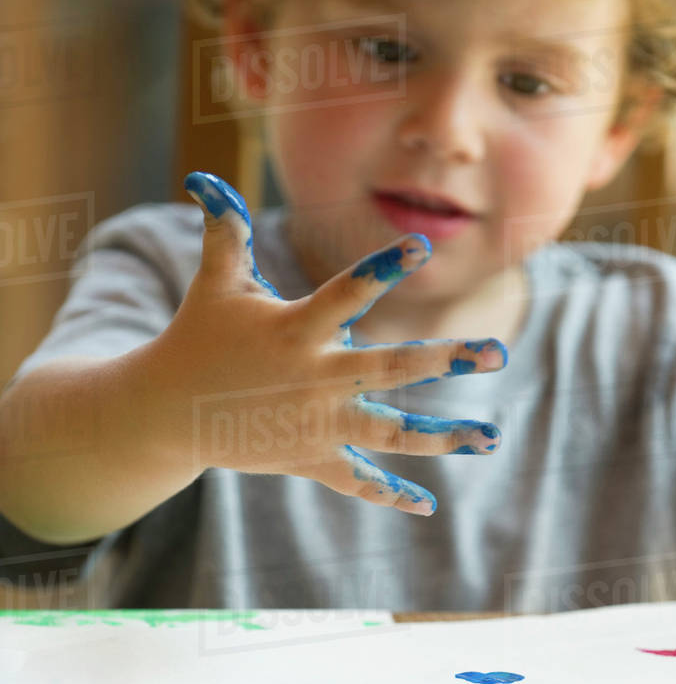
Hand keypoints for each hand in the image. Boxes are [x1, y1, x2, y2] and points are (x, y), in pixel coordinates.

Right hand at [153, 171, 506, 515]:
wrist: (167, 413)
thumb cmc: (198, 337)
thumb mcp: (216, 284)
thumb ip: (226, 232)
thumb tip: (205, 176)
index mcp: (295, 331)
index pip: (345, 294)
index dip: (382, 269)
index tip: (422, 248)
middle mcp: (313, 379)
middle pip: (390, 367)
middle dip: (446, 359)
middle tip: (499, 352)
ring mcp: (315, 425)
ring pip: (390, 432)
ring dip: (443, 437)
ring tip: (491, 437)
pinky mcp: (310, 458)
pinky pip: (356, 481)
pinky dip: (389, 495)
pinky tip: (427, 507)